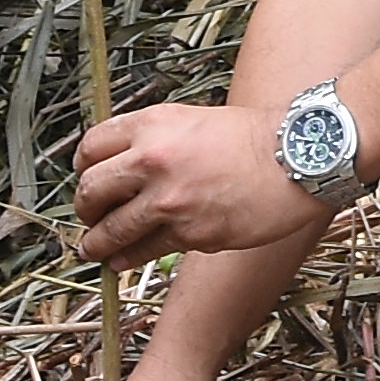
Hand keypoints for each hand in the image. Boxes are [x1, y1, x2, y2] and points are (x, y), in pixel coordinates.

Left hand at [72, 99, 332, 261]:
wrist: (296, 158)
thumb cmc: (252, 138)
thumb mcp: (192, 120)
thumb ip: (155, 138)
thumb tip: (124, 165)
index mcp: (152, 125)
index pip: (91, 148)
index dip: (83, 169)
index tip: (87, 180)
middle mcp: (153, 159)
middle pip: (91, 190)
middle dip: (85, 208)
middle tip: (89, 215)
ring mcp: (169, 199)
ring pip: (111, 229)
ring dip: (96, 243)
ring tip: (93, 248)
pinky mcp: (189, 232)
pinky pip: (143, 250)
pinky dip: (127, 259)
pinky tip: (122, 261)